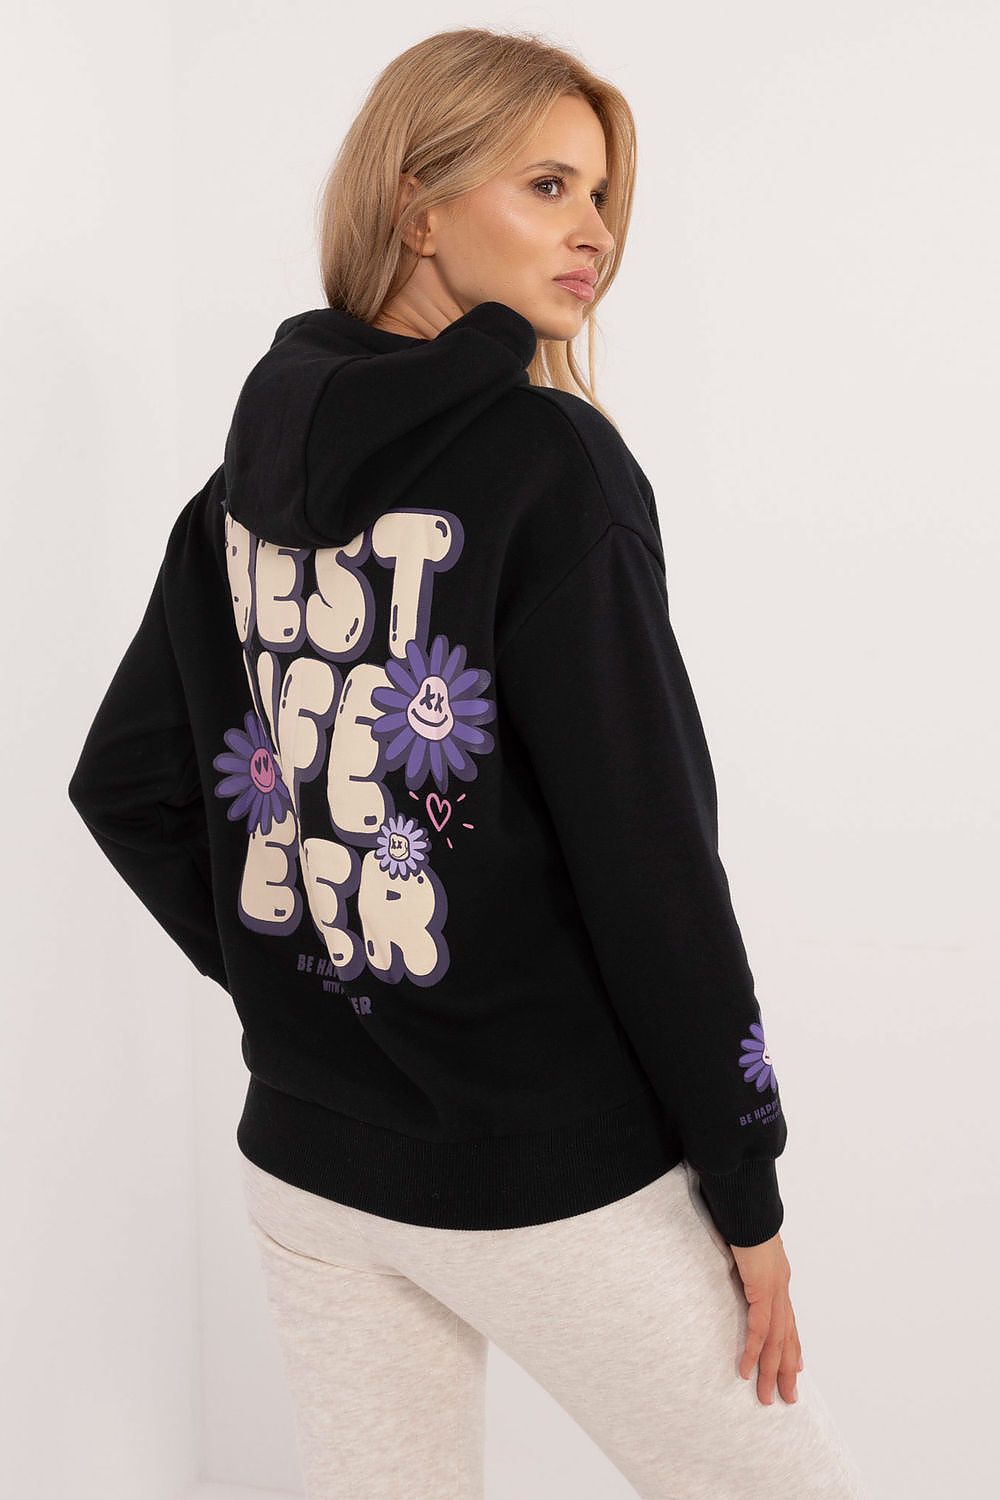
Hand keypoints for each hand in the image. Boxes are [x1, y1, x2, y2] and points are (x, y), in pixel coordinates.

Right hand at [728, 1232, 803, 1405]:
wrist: (746, 1206)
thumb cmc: (743, 1219)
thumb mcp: (745, 1248)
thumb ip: (746, 1263)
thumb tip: (738, 1266)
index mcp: (777, 1279)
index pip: (788, 1321)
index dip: (792, 1347)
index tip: (795, 1370)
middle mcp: (781, 1288)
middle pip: (788, 1337)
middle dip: (787, 1370)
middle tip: (786, 1398)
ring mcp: (774, 1290)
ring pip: (777, 1341)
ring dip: (771, 1371)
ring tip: (765, 1396)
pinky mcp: (762, 1290)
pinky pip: (760, 1329)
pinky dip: (753, 1351)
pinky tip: (745, 1369)